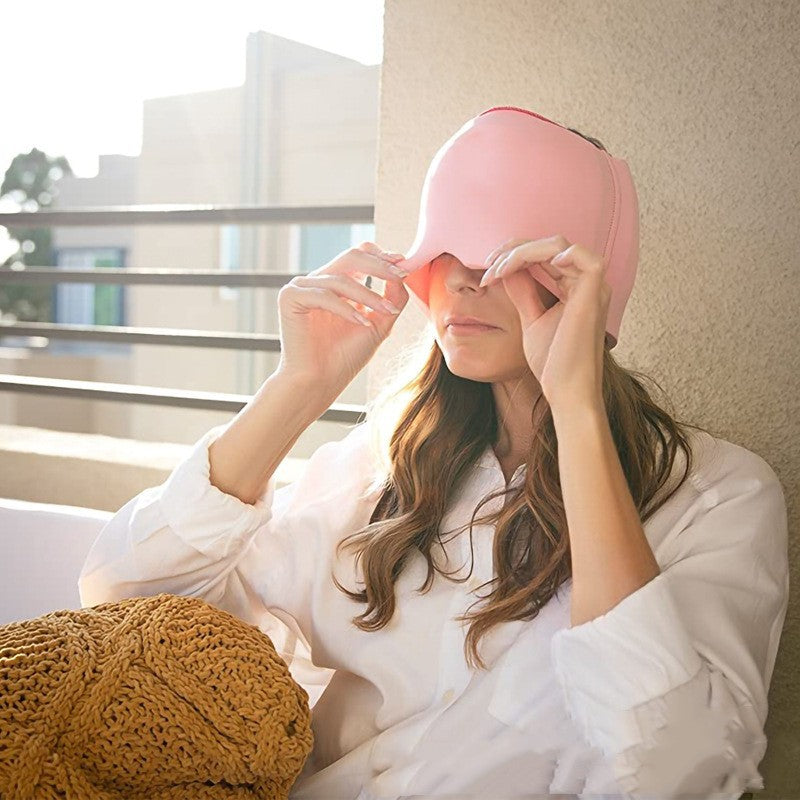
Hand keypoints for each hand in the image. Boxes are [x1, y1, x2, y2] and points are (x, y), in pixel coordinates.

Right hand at [276, 242, 409, 397]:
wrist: (320, 382)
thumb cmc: (345, 357)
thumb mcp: (378, 323)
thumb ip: (392, 298)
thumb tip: (403, 273)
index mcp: (336, 284)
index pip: (359, 256)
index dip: (381, 256)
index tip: (403, 264)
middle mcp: (318, 281)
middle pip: (351, 256)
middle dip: (379, 266)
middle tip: (399, 276)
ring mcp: (302, 287)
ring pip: (341, 278)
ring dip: (368, 295)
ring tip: (386, 311)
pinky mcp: (290, 298)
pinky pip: (323, 294)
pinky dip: (345, 308)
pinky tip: (362, 322)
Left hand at [480, 235, 610, 412]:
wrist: (567, 390)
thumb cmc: (553, 363)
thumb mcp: (531, 319)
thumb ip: (524, 292)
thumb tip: (508, 269)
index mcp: (577, 289)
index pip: (545, 256)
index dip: (515, 256)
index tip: (488, 272)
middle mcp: (589, 284)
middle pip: (549, 246)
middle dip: (513, 250)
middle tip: (488, 265)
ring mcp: (594, 286)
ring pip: (557, 245)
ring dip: (522, 252)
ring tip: (497, 269)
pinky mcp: (595, 291)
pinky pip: (576, 253)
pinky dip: (548, 252)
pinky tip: (521, 266)